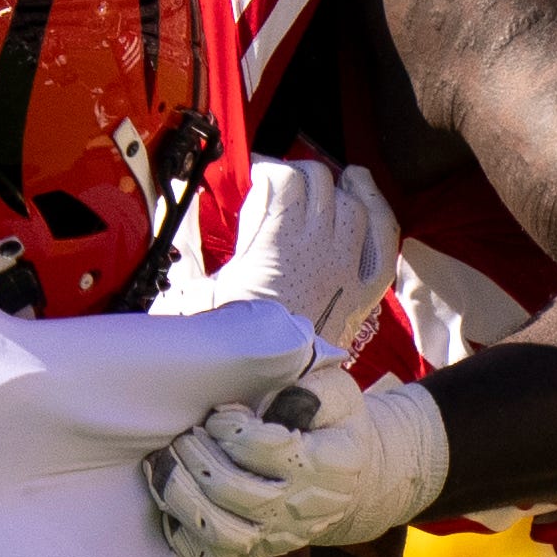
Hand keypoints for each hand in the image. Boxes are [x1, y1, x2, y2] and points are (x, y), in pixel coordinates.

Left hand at [146, 366, 451, 556]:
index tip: (219, 415)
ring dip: (181, 496)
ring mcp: (279, 537)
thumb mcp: (336, 392)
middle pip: (235, 491)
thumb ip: (312, 388)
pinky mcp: (257, 555)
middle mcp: (304, 508)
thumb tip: (278, 400)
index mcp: (330, 465)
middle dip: (197, 459)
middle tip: (183, 436)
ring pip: (220, 531)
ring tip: (165, 465)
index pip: (267, 450)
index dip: (231, 429)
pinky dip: (183, 534)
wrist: (351, 480)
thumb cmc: (333, 425)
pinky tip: (174, 501)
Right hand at [155, 153, 401, 348]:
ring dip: (337, 190)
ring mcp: (347, 265)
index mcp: (275, 244)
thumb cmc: (233, 343)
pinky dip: (376, 208)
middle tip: (283, 188)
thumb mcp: (198, 294)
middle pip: (318, 183)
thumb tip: (173, 218)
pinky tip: (362, 191)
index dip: (268, 170)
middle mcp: (316, 247)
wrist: (274, 385)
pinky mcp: (367, 286)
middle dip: (297, 177)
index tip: (256, 176)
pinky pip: (383, 235)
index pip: (282, 179)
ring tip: (326, 185)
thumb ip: (187, 254)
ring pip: (351, 204)